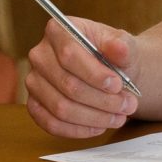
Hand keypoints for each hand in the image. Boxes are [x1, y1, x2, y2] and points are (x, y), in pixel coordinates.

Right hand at [25, 15, 140, 138]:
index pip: (69, 55)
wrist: (109, 72)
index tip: (118, 85)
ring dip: (93, 118)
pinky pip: (51, 124)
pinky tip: (99, 126)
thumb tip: (118, 48)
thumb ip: (122, 46)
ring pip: (61, 108)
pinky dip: (78, 130)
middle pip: (67, 85)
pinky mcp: (34, 104)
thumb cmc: (112, 56)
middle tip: (127, 106)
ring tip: (119, 117)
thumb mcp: (123, 44)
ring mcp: (34, 81)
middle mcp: (39, 55)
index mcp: (57, 31)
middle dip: (101, 100)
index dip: (94, 74)